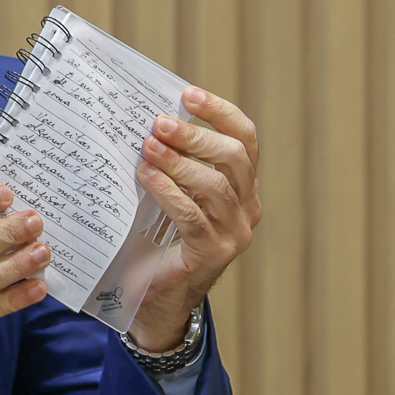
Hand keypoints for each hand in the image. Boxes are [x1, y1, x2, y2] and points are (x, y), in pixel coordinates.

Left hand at [130, 86, 262, 349]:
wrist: (154, 301)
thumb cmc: (156, 241)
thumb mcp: (170, 195)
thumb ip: (171, 163)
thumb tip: (146, 119)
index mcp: (243, 187)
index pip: (246, 139)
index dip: (220, 112)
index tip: (187, 93)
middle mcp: (248, 208)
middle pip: (235, 157)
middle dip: (196, 135)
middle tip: (158, 123)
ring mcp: (234, 234)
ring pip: (216, 185)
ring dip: (179, 162)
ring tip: (147, 148)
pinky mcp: (212, 254)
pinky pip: (193, 216)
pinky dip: (169, 192)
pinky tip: (146, 177)